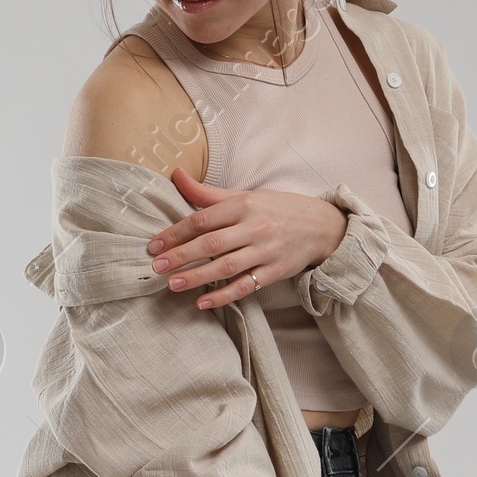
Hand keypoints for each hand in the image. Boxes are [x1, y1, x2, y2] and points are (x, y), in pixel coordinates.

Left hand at [150, 167, 346, 309]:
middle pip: (212, 244)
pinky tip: (203, 302)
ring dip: (198, 277)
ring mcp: (266, 251)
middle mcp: (255, 227)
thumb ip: (208, 193)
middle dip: (182, 256)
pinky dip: (224, 296)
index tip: (155, 245)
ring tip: (173, 285)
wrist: (322, 226)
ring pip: (226, 266)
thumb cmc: (277, 209)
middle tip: (157, 266)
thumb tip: (175, 174)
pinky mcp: (275, 272)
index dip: (176, 232)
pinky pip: (246, 286)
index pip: (203, 219)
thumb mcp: (245, 196)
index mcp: (244, 204)